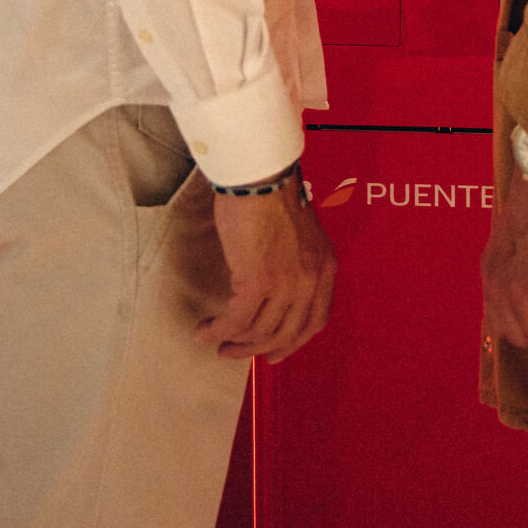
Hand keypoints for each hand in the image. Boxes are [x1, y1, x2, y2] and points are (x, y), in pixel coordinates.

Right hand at [201, 181, 336, 362]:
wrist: (259, 176)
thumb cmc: (270, 195)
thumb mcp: (297, 234)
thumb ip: (293, 263)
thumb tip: (271, 290)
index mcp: (324, 268)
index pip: (314, 321)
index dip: (292, 342)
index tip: (273, 352)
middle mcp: (310, 280)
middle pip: (286, 333)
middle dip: (256, 348)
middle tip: (233, 351)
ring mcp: (287, 284)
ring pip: (259, 331)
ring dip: (233, 341)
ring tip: (214, 338)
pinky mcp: (258, 281)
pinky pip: (236, 320)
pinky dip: (217, 330)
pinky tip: (204, 330)